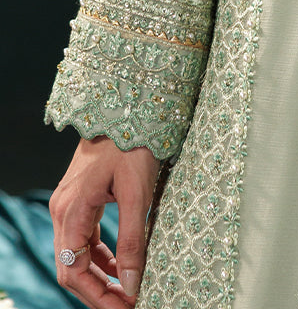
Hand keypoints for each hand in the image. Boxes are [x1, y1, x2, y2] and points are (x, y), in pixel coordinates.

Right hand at [50, 136, 159, 305]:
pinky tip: (120, 264)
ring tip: (127, 290)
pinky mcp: (81, 199)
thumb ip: (132, 240)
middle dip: (98, 292)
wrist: (126, 107)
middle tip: (128, 303)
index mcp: (71, 211)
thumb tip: (131, 283)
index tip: (125, 306)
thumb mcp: (136, 194)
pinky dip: (100, 256)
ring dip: (99, 276)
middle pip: (71, 268)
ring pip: (77, 255)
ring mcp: (69, 205)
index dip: (98, 296)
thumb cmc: (132, 145)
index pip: (74, 272)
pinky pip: (84, 238)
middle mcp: (62, 211)